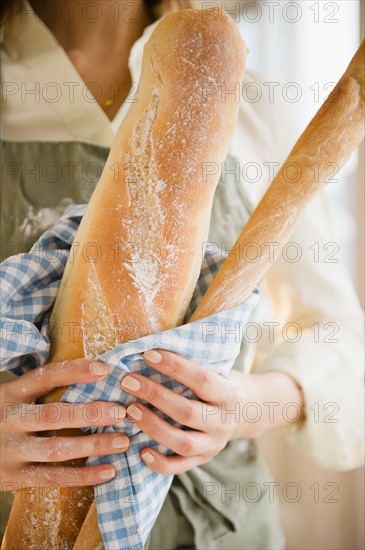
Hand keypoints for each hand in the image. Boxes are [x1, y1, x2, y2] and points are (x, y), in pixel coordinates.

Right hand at [1, 359, 128, 488]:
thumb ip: (38, 389)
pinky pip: (53, 478)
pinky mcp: (14, 478)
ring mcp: (11, 451)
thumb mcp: (10, 396)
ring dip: (93, 445)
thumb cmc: (0, 417)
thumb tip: (91, 372)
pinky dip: (83, 476)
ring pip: (56, 448)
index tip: (105, 369)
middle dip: (90, 413)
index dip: (75, 372)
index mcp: (10, 394)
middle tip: (121, 412)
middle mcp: (10, 420)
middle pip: (54, 415)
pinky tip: (108, 471)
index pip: (45, 377)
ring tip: (123, 441)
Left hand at [121, 349, 303, 473]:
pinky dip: (160, 463)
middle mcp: (224, 422)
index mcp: (230, 394)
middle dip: (155, 395)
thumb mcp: (218, 369)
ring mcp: (215, 445)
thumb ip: (194, 363)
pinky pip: (180, 467)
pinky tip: (141, 450)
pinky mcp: (203, 460)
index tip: (148, 354)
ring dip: (152, 426)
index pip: (202, 379)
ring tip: (129, 410)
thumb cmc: (222, 382)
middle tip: (128, 381)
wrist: (250, 411)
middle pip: (187, 412)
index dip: (174, 366)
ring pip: (182, 442)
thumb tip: (151, 347)